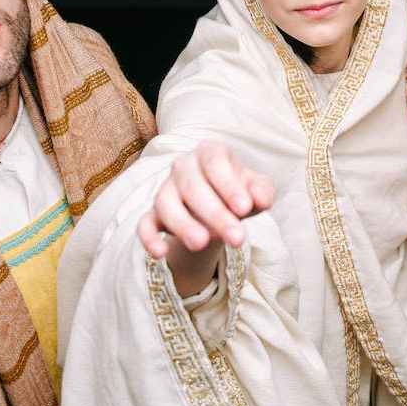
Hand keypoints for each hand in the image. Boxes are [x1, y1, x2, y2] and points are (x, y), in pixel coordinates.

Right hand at [138, 141, 274, 294]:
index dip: (229, 186)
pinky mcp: (153, 214)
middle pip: (193, 186)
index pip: (215, 162)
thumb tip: (262, 200)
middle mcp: (183, 166)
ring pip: (166, 203)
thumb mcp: (256, 190)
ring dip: (183, 225)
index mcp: (210, 152)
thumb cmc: (239, 193)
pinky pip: (144, 224)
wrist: (219, 208)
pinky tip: (161, 253)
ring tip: (202, 245)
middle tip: (237, 238)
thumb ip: (262, 191)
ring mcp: (165, 189)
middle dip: (215, 214)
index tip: (245, 209)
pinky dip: (149, 238)